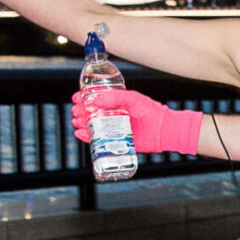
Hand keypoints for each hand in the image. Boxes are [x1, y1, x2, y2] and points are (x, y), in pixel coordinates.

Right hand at [69, 88, 205, 155]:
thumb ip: (116, 98)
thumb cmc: (151, 111)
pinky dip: (87, 137)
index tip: (76, 98)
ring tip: (77, 122)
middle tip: (76, 112)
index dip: (84, 98)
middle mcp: (113, 115)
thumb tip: (96, 100)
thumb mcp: (133, 99)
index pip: (95, 99)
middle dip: (80, 112)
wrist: (163, 130)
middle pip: (90, 113)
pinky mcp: (115, 141)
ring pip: (91, 126)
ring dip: (81, 124)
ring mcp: (113, 128)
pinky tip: (80, 133)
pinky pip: (97, 140)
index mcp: (116, 103)